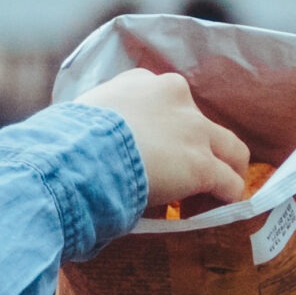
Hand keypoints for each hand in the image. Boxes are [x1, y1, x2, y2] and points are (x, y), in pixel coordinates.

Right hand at [76, 68, 251, 210]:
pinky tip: (211, 213)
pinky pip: (229, 183)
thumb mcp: (81, 118)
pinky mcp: (202, 164)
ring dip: (223, 172)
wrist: (77, 156)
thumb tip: (88, 146)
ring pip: (230, 150)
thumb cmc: (65, 141)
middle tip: (180, 178)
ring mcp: (193, 129)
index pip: (167, 101)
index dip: (165, 131)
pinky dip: (225, 199)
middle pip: (201, 123)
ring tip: (206, 198)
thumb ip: (97, 124)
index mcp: (141, 81)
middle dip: (196, 149)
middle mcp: (173, 95)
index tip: (151, 154)